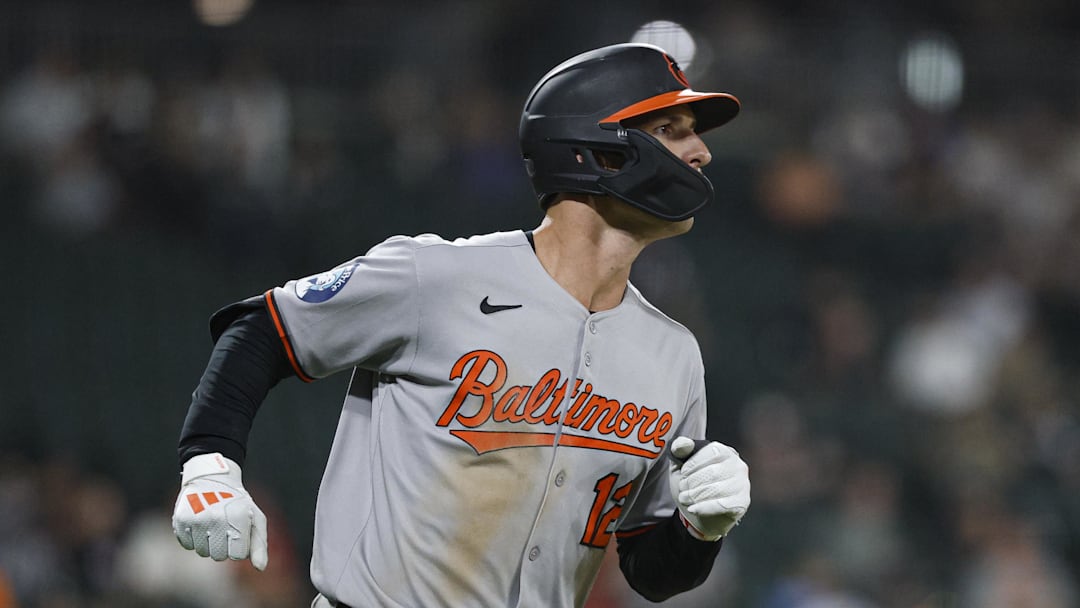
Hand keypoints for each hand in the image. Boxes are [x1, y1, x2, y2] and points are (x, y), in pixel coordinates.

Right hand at [172, 453, 268, 569]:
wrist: (211, 478)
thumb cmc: (238, 503)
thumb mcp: (256, 519)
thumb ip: (260, 545)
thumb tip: (261, 568)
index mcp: (238, 517)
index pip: (237, 555)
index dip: (238, 547)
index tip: (238, 533)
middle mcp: (216, 518)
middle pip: (218, 556)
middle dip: (223, 546)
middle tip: (224, 527)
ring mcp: (197, 518)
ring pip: (202, 552)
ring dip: (208, 543)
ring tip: (212, 524)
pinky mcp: (181, 519)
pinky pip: (187, 545)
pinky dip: (193, 538)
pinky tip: (199, 522)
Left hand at [668, 437, 749, 540]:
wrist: (701, 516)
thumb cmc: (693, 486)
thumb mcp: (681, 465)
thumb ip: (680, 449)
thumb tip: (683, 443)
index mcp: (725, 452)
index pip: (710, 453)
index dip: (692, 465)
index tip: (683, 474)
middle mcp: (738, 466)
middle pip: (712, 472)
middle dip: (691, 482)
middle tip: (682, 489)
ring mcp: (742, 485)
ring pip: (716, 489)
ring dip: (695, 495)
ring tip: (685, 498)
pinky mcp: (741, 503)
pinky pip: (722, 505)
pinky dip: (704, 508)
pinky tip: (693, 508)